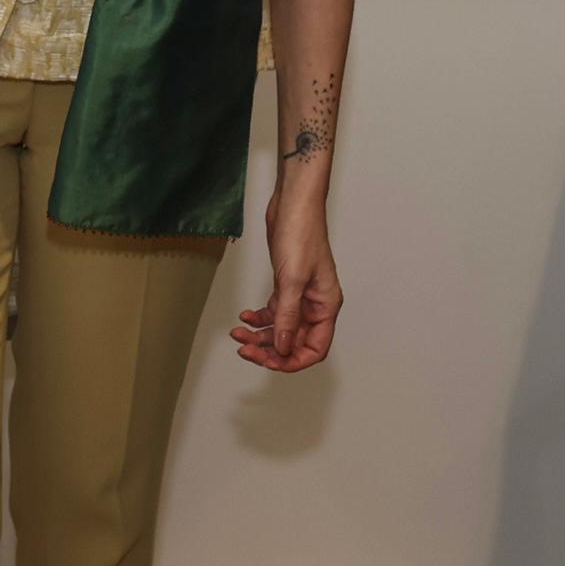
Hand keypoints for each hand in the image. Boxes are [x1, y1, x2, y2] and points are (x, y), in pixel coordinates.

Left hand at [234, 193, 341, 371]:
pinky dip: (259, 318)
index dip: (293, 361)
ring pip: (281, 328)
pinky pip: (274, 311)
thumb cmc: (302, 233)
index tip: (270, 362)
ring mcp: (300, 295)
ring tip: (239, 334)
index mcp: (326, 306)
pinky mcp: (286, 285)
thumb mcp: (292, 280)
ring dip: (260, 335)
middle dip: (270, 349)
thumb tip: (283, 347)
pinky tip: (245, 317)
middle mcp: (315, 304)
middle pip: (295, 342)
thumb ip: (286, 316)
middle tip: (247, 349)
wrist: (293, 203)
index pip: (315, 348)